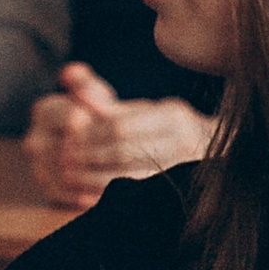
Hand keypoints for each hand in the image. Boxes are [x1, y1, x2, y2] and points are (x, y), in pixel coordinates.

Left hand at [25, 66, 213, 209]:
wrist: (205, 155)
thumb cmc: (160, 129)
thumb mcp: (135, 109)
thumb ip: (100, 96)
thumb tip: (67, 74)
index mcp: (172, 115)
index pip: (119, 125)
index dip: (89, 134)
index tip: (67, 139)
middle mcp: (184, 141)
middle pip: (124, 150)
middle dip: (89, 156)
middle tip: (63, 160)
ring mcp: (185, 169)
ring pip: (129, 176)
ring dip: (93, 177)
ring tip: (69, 176)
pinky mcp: (178, 192)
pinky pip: (136, 195)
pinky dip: (107, 194)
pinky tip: (86, 194)